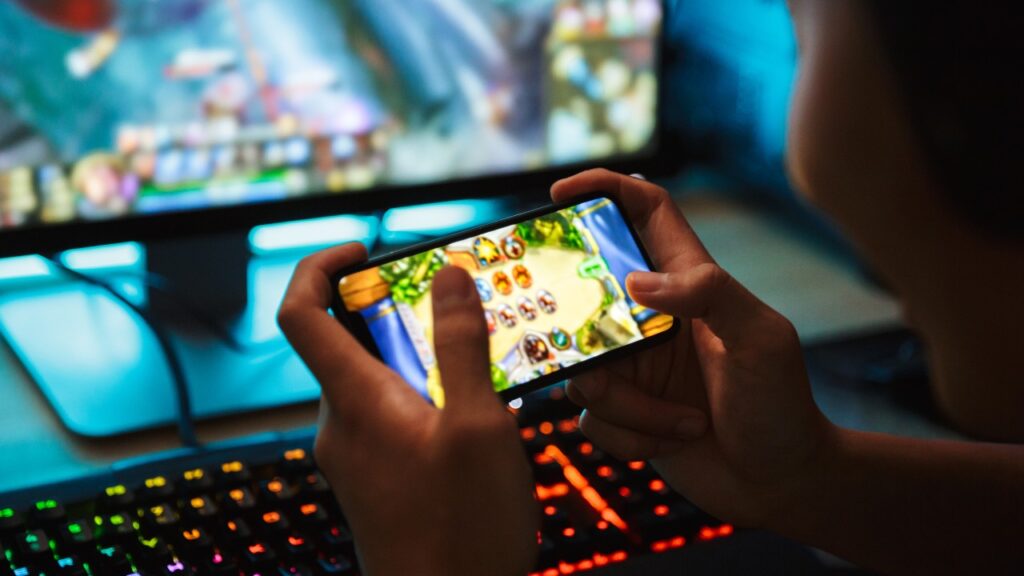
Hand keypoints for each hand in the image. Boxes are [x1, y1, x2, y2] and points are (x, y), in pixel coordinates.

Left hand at [278, 244, 537, 574]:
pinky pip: (387, 415)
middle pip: (343, 341)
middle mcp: (341, 424)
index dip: (320, 266)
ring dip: (418, 357)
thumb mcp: (479, 425)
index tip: (364, 250)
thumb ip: (462, 346)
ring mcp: (355, 456)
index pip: (299, 312)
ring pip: (373, 380)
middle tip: (451, 306)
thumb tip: (448, 277)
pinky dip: (422, 395)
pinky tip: (473, 415)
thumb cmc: (462, 530)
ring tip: (479, 361)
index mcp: (354, 400)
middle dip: (394, 311)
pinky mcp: (375, 480)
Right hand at [552, 169, 835, 527]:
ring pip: (583, 368)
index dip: (603, 189)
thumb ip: (710, 293)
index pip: (643, 212)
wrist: (782, 481)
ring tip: (683, 422)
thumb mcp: (761, 338)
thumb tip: (636, 282)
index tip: (559, 191)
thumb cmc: (782, 403)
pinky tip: (675, 440)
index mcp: (688, 282)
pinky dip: (630, 435)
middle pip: (586, 296)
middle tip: (595, 353)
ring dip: (628, 405)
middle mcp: (651, 317)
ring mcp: (633, 364)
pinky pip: (591, 417)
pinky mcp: (623, 410)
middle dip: (582, 329)